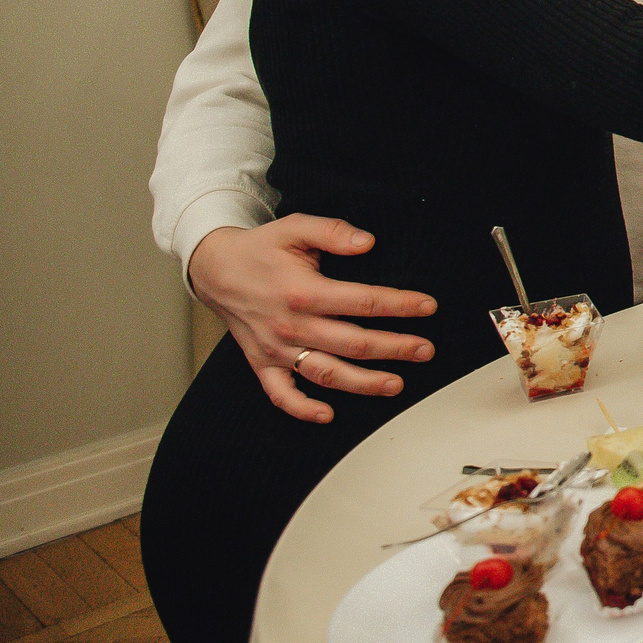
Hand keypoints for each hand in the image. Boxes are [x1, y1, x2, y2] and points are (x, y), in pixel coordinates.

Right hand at [186, 218, 436, 424]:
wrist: (214, 269)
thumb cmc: (260, 249)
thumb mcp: (294, 227)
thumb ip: (332, 231)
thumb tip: (367, 242)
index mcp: (303, 292)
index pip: (363, 302)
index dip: (400, 305)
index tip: (428, 306)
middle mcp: (291, 325)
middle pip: (353, 343)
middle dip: (395, 348)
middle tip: (426, 350)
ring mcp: (276, 349)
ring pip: (326, 373)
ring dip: (363, 383)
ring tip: (396, 385)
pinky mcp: (261, 363)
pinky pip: (280, 395)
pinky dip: (302, 409)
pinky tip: (327, 415)